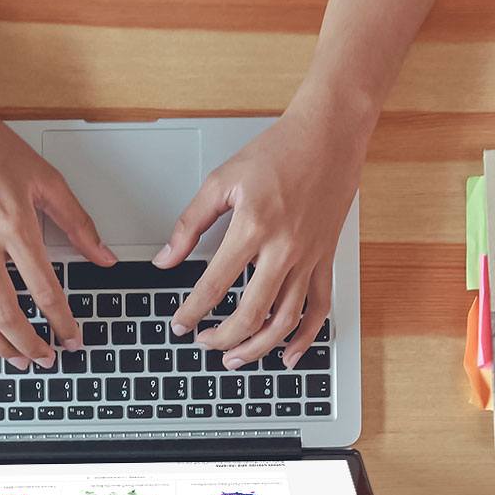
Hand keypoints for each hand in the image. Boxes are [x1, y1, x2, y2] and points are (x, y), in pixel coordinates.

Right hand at [0, 57, 117, 366]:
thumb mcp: (43, 177)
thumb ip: (77, 221)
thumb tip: (103, 256)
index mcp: (15, 224)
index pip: (44, 289)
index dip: (61, 321)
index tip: (72, 337)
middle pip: (7, 312)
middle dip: (29, 344)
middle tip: (46, 359)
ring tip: (17, 358)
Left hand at [155, 90, 373, 369]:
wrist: (329, 136)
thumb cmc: (278, 151)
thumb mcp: (222, 181)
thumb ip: (190, 223)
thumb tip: (166, 257)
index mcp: (253, 227)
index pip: (215, 284)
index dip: (193, 311)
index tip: (179, 324)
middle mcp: (284, 248)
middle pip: (252, 313)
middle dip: (223, 338)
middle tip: (205, 343)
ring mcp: (310, 257)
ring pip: (286, 320)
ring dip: (259, 347)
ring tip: (236, 357)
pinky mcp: (327, 259)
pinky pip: (320, 308)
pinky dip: (306, 337)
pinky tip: (289, 354)